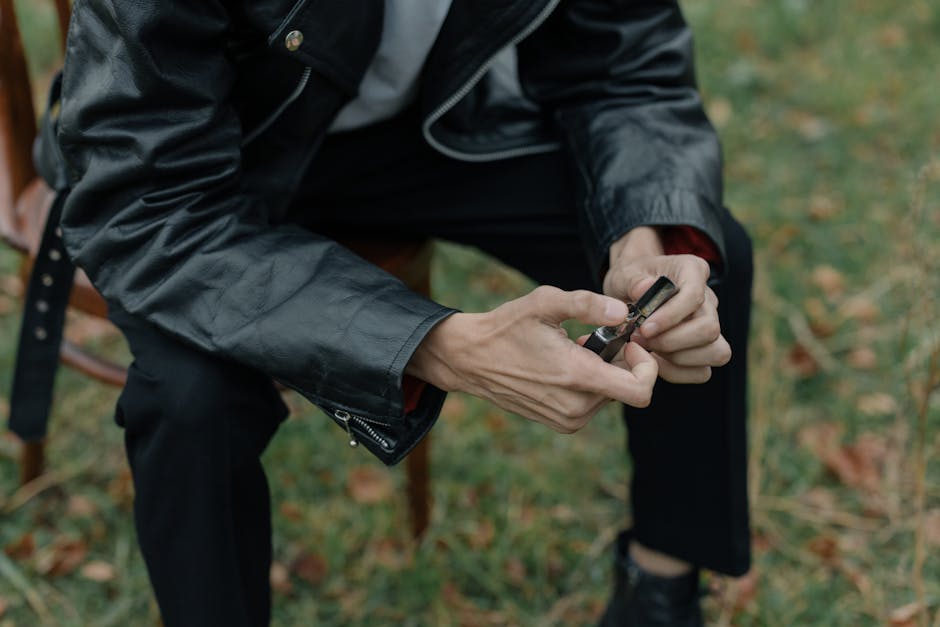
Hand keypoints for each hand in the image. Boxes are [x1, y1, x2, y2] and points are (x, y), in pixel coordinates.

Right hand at [406, 286, 658, 432]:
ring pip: (610, 395)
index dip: (647, 366)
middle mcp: (576, 407)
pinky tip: (564, 365)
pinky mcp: (561, 424)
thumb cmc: (507, 327)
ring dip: (603, 371)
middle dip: (620, 361)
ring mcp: (568, 419)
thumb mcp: (545, 303)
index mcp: (577, 377)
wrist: (470, 360)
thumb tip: (622, 312)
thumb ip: (587, 304)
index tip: (630, 343)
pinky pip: (592, 404)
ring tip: (574, 349)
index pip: (641, 391)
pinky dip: (589, 384)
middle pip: (627, 388)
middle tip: (593, 338)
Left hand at [603, 227, 730, 382]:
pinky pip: (703, 371)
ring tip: (649, 350)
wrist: (630, 291)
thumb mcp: (624, 274)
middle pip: (710, 329)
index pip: (695, 296)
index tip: (645, 328)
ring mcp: (709, 325)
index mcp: (692, 271)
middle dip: (672, 342)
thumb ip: (633, 281)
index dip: (671, 316)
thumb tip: (645, 289)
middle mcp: (708, 299)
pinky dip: (678, 372)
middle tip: (641, 340)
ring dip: (679, 358)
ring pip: (717, 351)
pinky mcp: (704, 349)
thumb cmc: (630, 280)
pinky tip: (655, 362)